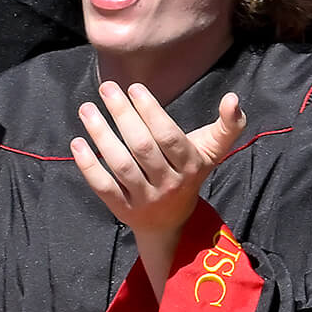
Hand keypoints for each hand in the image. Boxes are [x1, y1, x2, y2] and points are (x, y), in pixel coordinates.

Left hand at [70, 83, 247, 288]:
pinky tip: (78, 142)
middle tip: (107, 88)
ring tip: (87, 109)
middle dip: (123, 115)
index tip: (134, 88)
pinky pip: (103, 186)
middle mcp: (169, 183)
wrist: (172, 223)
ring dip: (101, 135)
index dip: (151, 112)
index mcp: (191, 165)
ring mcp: (145, 198)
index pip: (169, 136)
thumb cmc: (189, 173)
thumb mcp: (213, 151)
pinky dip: (89, 164)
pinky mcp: (123, 209)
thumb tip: (233, 98)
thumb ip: (228, 126)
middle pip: (143, 147)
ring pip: (121, 164)